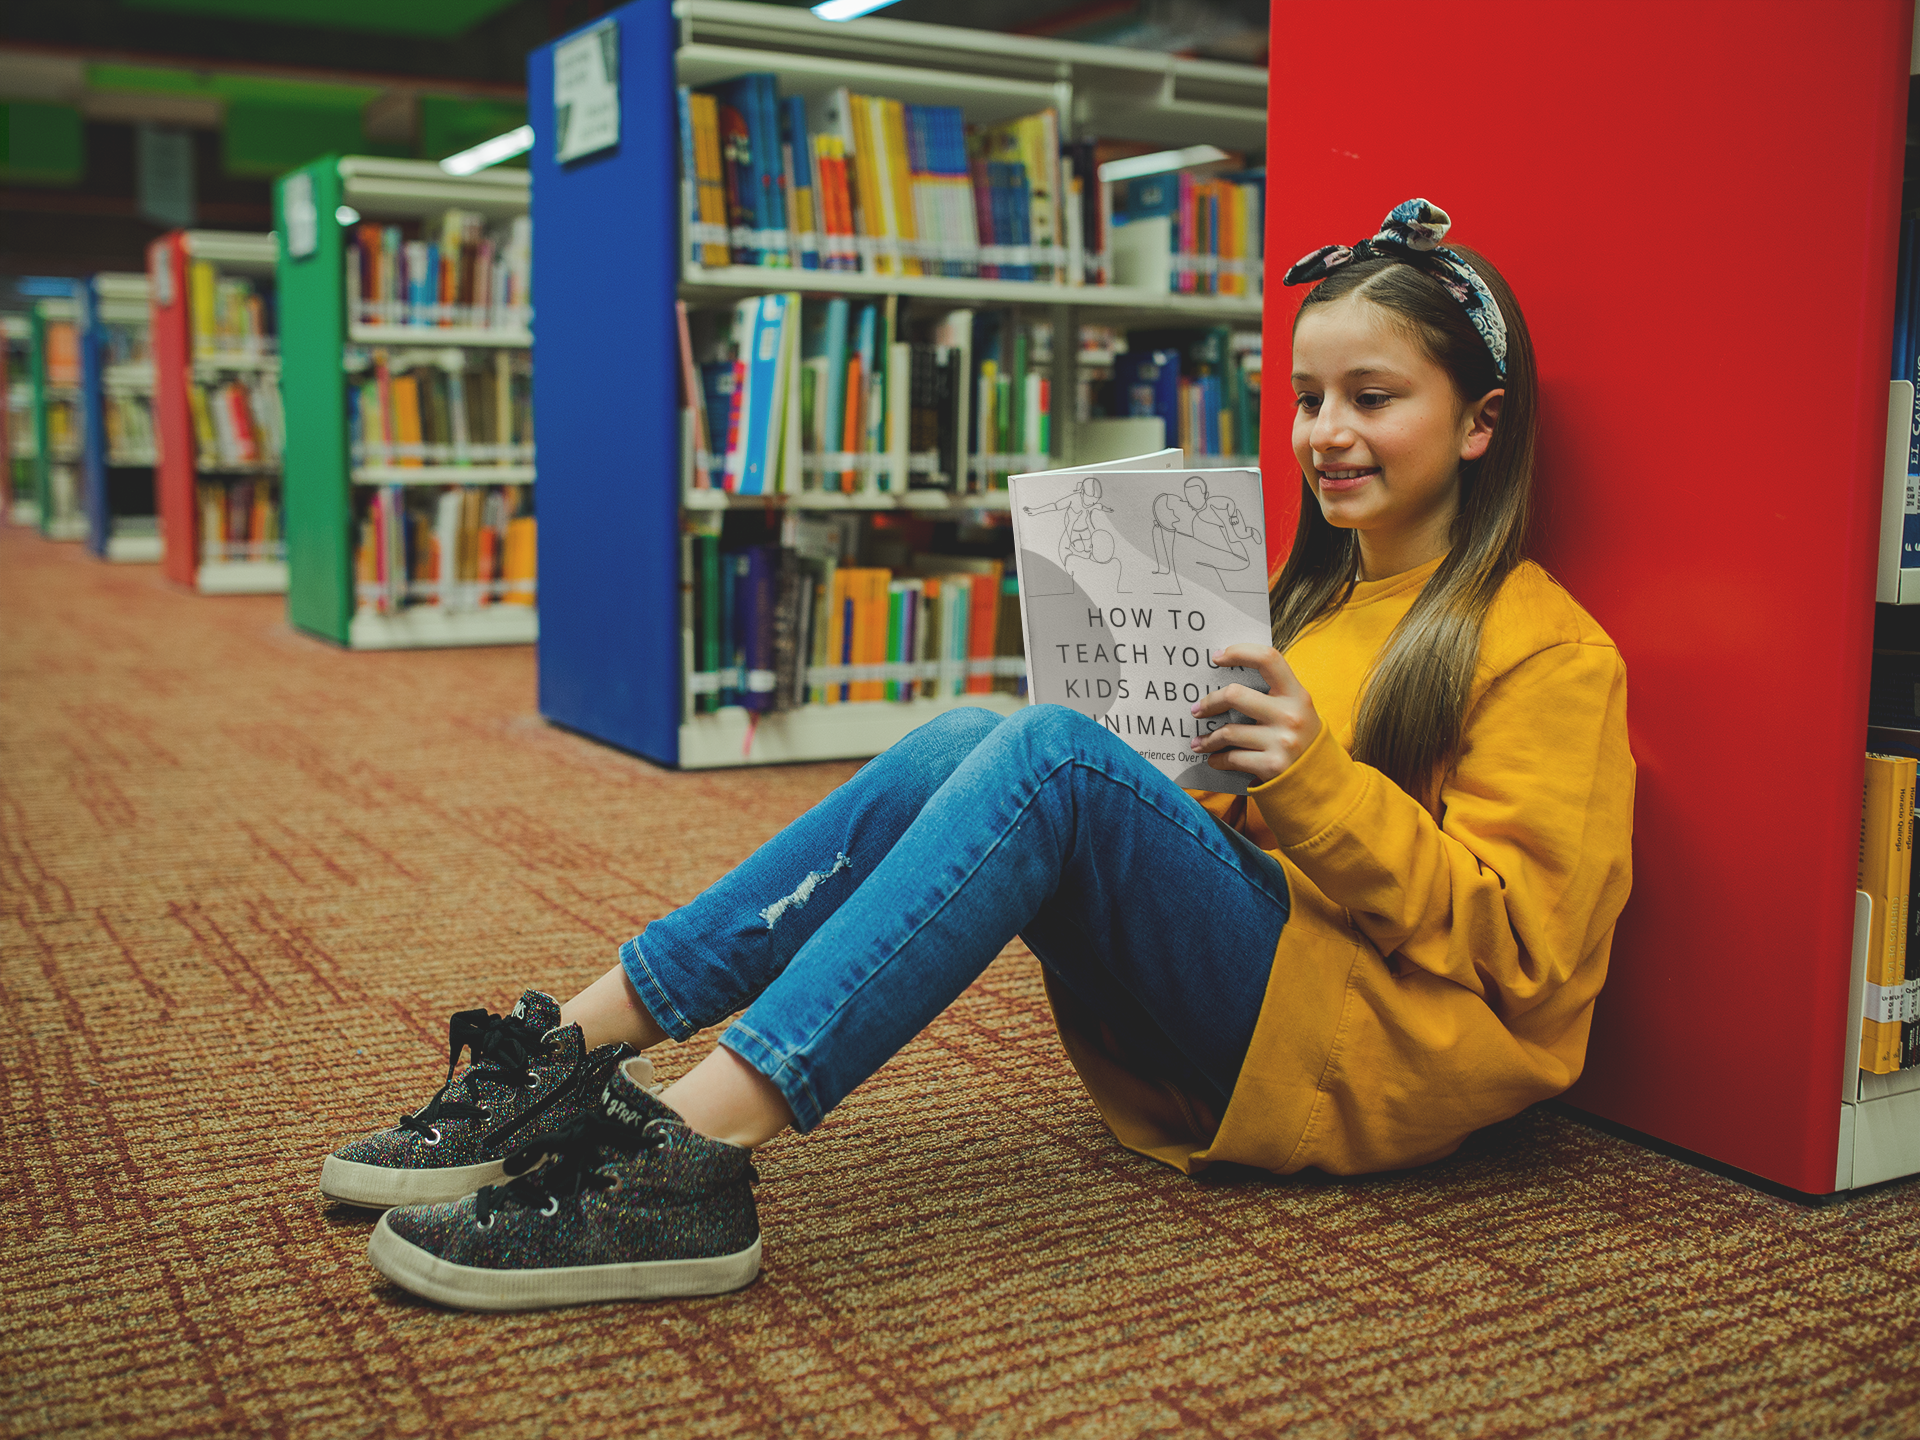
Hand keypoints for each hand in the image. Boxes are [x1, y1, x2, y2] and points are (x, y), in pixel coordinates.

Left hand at [1189, 644, 1322, 785]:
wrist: (1321, 780)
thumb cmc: (1301, 739)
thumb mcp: (1297, 710)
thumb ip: (1273, 693)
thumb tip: (1228, 679)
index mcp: (1297, 694)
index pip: (1268, 659)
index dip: (1240, 652)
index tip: (1217, 657)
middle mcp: (1291, 715)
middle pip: (1235, 694)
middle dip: (1209, 702)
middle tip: (1197, 710)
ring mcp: (1282, 741)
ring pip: (1228, 732)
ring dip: (1208, 739)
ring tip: (1199, 742)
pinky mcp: (1272, 766)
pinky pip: (1232, 758)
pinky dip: (1218, 759)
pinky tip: (1214, 759)